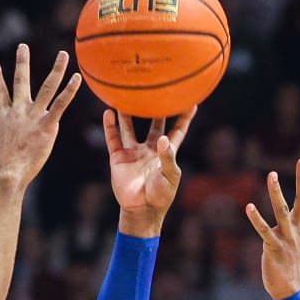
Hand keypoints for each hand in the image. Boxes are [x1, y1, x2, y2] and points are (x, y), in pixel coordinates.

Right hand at [0, 45, 80, 187]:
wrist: (6, 173)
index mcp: (3, 116)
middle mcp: (18, 111)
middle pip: (21, 81)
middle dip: (22, 63)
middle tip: (23, 46)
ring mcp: (33, 116)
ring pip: (47, 88)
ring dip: (56, 70)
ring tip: (63, 55)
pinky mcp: (47, 125)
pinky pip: (60, 105)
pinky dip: (69, 91)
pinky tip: (77, 78)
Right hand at [105, 107, 195, 236]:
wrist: (141, 209)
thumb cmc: (160, 195)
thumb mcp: (169, 176)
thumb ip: (167, 157)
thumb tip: (163, 138)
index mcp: (166, 153)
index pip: (178, 131)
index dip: (184, 118)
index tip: (191, 102)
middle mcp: (150, 149)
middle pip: (154, 124)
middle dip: (155, 109)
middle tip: (156, 90)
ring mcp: (133, 153)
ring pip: (130, 127)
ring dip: (127, 113)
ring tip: (125, 95)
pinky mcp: (118, 158)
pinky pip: (113, 139)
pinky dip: (110, 126)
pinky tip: (108, 112)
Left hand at [244, 160, 299, 299]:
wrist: (290, 288)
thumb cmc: (291, 263)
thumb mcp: (297, 240)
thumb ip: (295, 225)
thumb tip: (292, 212)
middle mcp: (298, 230)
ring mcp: (287, 239)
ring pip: (282, 211)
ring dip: (276, 192)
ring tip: (272, 175)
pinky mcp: (273, 248)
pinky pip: (264, 231)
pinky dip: (256, 219)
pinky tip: (249, 207)